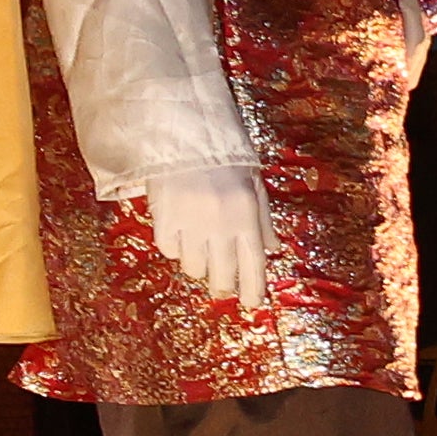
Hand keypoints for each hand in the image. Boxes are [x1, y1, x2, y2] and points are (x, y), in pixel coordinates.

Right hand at [143, 164, 263, 308]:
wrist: (184, 132)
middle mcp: (220, 225)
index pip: (254, 264)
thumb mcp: (255, 185)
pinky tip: (179, 237)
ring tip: (200, 253)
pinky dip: (174, 249)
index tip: (252, 304)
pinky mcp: (163, 217)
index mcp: (247, 217)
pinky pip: (168, 249)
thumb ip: (264, 220)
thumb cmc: (225, 157)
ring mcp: (190, 223)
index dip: (253, 288)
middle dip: (224, 286)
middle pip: (223, 274)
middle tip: (222, 289)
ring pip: (194, 267)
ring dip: (198, 266)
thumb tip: (273, 250)